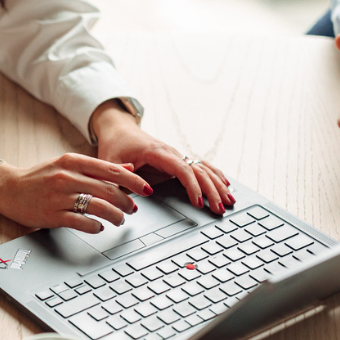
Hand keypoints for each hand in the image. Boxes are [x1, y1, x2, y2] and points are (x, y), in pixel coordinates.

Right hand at [0, 153, 150, 232]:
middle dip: (127, 202)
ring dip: (115, 216)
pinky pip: (81, 222)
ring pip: (98, 206)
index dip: (133, 181)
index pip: (111, 170)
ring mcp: (59, 196)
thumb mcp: (67, 164)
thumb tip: (127, 167)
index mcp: (72, 161)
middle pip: (108, 190)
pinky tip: (99, 227)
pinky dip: (95, 226)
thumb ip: (96, 166)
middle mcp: (67, 177)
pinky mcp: (52, 214)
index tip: (145, 189)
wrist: (8, 188)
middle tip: (133, 209)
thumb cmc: (39, 177)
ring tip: (120, 220)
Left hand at [92, 101, 231, 213]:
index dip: (192, 186)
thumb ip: (119, 175)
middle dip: (211, 190)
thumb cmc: (114, 146)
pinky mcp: (176, 160)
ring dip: (217, 185)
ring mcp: (176, 156)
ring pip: (202, 169)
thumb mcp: (109, 161)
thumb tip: (137, 187)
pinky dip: (214, 175)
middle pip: (198, 170)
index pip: (181, 169)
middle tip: (219, 209)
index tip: (198, 202)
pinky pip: (199, 167)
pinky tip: (225, 184)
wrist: (118, 130)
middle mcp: (171, 152)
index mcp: (156, 152)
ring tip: (229, 200)